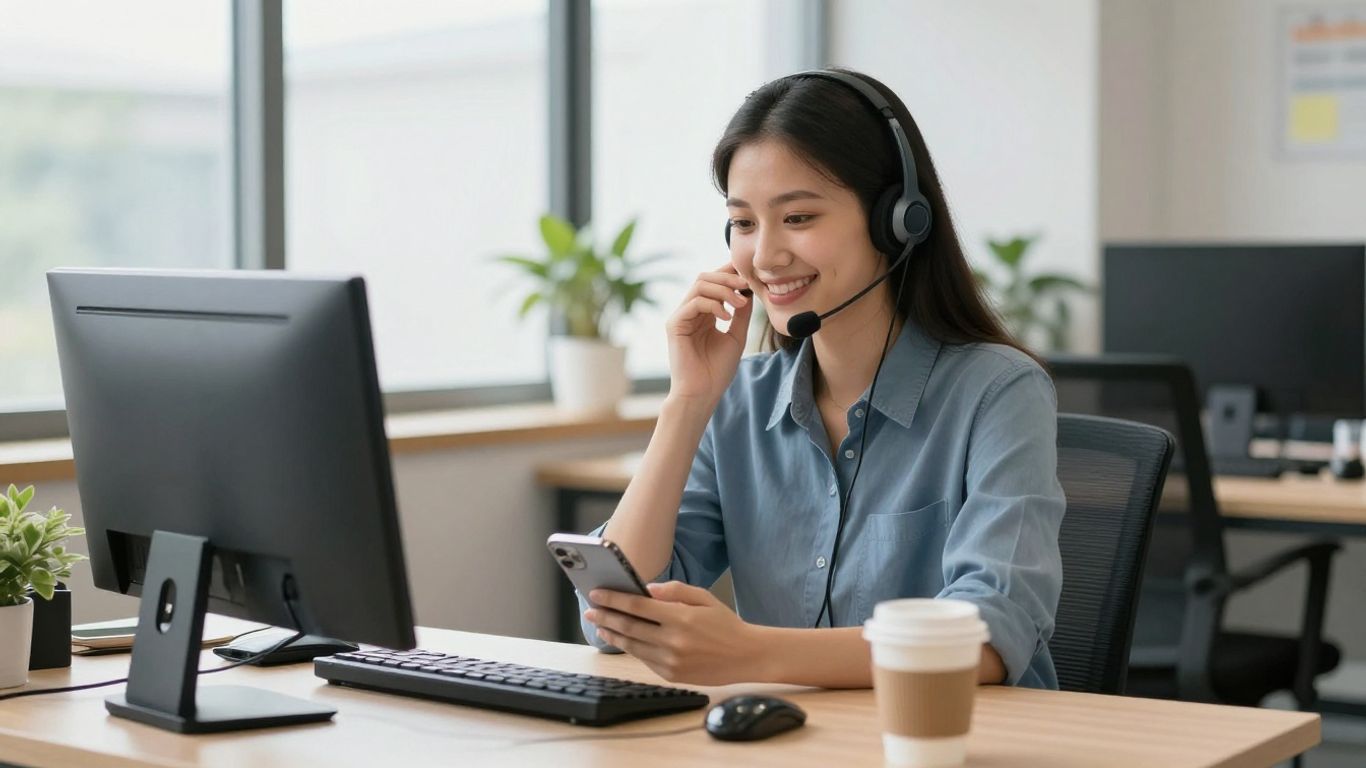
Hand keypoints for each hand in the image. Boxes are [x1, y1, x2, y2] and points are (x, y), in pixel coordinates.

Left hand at [584, 581, 763, 685]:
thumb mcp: (704, 598)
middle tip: (590, 611)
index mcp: (681, 618)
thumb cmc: (725, 624)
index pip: (637, 606)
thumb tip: (646, 588)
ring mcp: (671, 661)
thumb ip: (675, 590)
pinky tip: (622, 639)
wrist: (746, 656)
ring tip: (601, 626)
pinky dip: (631, 648)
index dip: (613, 599)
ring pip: (632, 646)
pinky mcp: (671, 675)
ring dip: (613, 634)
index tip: (597, 594)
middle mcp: (673, 641)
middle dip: (605, 617)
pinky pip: (644, 659)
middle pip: (629, 627)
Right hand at [665, 263, 753, 405]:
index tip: (748, 273)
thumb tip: (748, 291)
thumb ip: (741, 314)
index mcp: (704, 313)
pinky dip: (713, 305)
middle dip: (728, 278)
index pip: (713, 283)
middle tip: (746, 286)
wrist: (703, 393)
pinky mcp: (674, 325)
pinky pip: (694, 302)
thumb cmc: (717, 370)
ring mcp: (681, 317)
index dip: (729, 273)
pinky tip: (726, 317)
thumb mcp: (736, 336)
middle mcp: (690, 312)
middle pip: (705, 278)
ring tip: (739, 303)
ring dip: (723, 290)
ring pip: (699, 285)